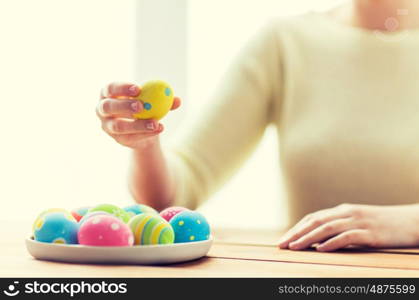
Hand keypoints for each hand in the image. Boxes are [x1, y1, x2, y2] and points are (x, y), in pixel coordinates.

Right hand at [96, 82, 180, 148]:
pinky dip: (145, 133)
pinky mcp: (117, 139)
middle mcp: (103, 110)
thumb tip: (177, 100)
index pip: (110, 88)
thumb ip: (165, 100)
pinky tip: (158, 129)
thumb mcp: (154, 101)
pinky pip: (129, 137)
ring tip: (155, 122)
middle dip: (124, 105)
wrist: (145, 129)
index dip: (122, 88)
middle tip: (141, 106)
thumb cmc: (147, 108)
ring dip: (137, 124)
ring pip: (118, 126)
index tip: (138, 89)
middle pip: (108, 106)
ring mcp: (107, 126)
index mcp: (109, 94)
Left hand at [278, 203, 418, 251]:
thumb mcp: (358, 223)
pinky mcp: (370, 232)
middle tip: (282, 244)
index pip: (313, 218)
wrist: (412, 221)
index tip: (284, 239)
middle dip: (296, 233)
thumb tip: (318, 242)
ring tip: (295, 247)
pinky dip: (332, 242)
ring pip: (327, 228)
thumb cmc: (384, 225)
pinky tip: (321, 249)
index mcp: (343, 210)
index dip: (297, 228)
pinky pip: (348, 237)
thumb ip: (340, 228)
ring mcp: (359, 221)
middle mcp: (347, 213)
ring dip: (308, 238)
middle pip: (316, 222)